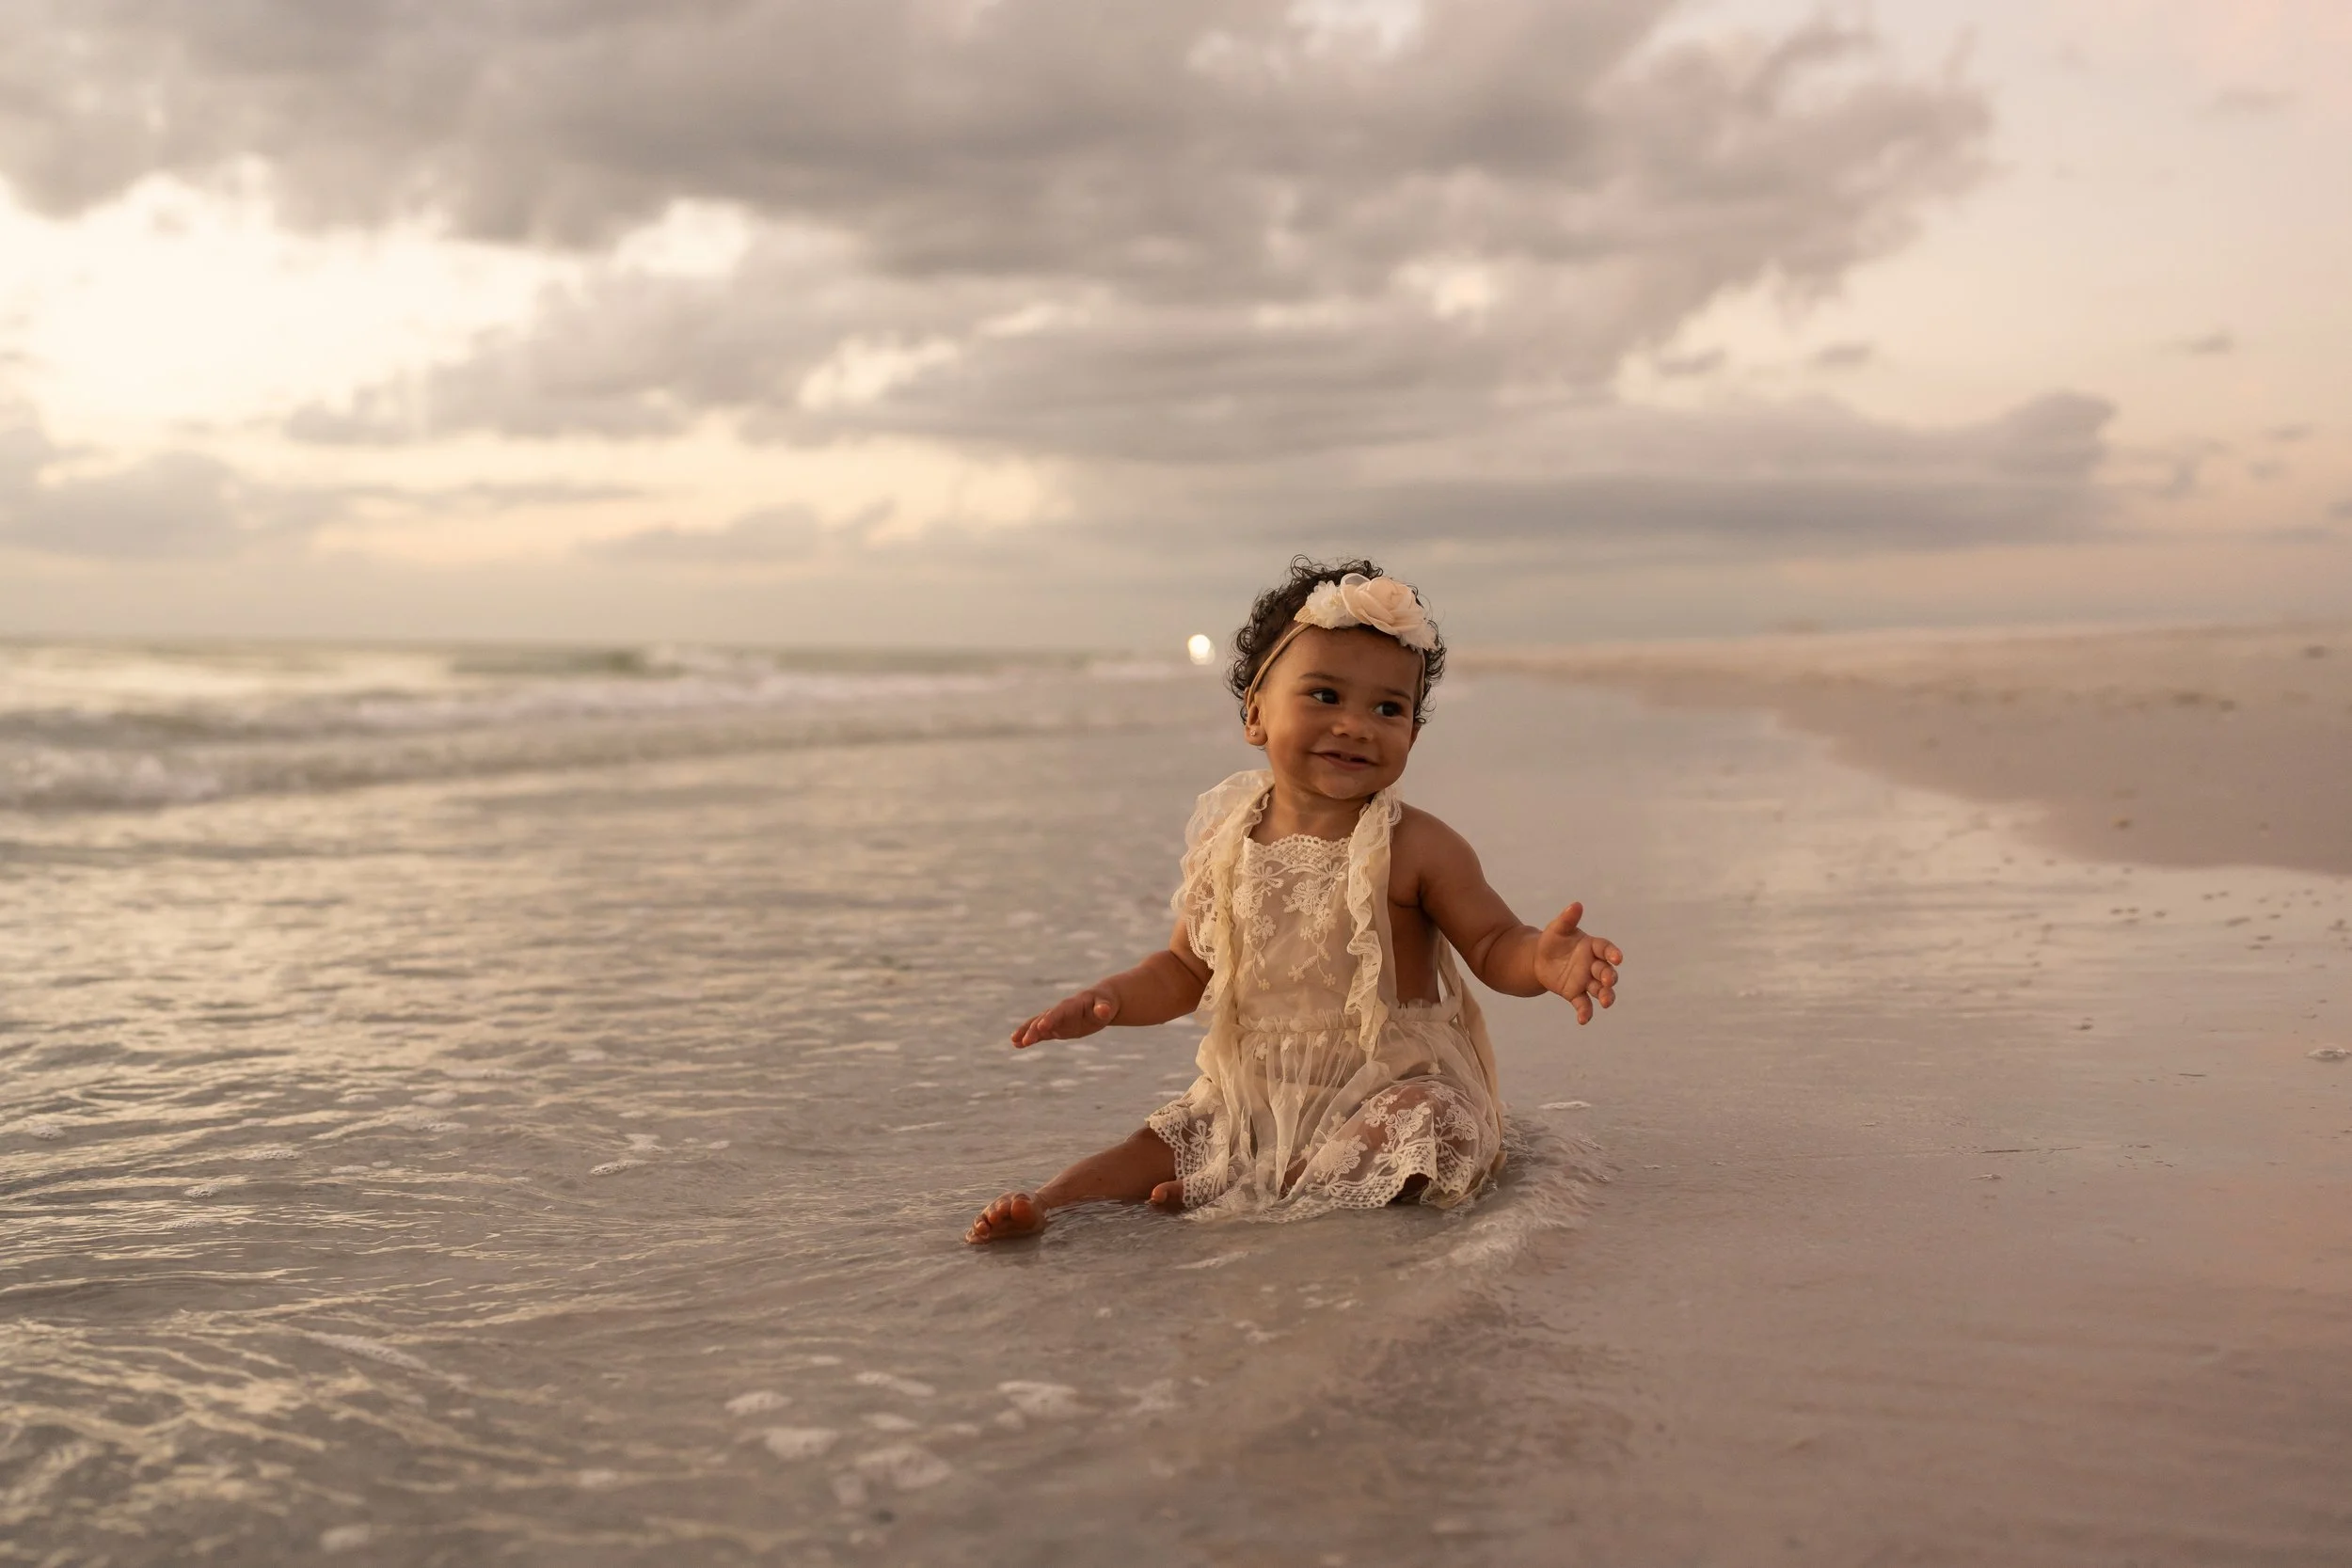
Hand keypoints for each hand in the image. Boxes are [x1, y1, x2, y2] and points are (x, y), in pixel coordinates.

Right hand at [1011, 987, 1119, 1047]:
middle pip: (1045, 1018)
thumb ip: (1103, 1008)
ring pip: (1037, 1024)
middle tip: (1026, 1040)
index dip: (1051, 1018)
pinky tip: (1017, 1044)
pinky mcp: (1055, 1027)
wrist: (1100, 1001)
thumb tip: (1103, 1011)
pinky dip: (1030, 1038)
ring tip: (1014, 1041)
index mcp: (1072, 1004)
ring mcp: (1056, 1019)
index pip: (1060, 1011)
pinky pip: (1040, 1033)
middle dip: (1035, 1029)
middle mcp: (1060, 1011)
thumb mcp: (1107, 1005)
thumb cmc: (1105, 1003)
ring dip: (1026, 1032)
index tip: (1041, 1027)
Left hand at [1533, 902, 1622, 1024]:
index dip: (1613, 953)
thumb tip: (1576, 905)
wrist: (1538, 959)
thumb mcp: (1557, 928)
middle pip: (1606, 972)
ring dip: (1605, 996)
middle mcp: (1593, 965)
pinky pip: (1583, 1004)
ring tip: (1605, 1003)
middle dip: (1609, 977)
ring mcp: (1586, 981)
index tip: (1618, 958)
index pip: (1606, 949)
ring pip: (1600, 990)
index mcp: (1592, 946)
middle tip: (1608, 981)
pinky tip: (1583, 1020)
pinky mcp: (1575, 993)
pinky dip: (1585, 1013)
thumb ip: (1567, 919)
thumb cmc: (1552, 940)